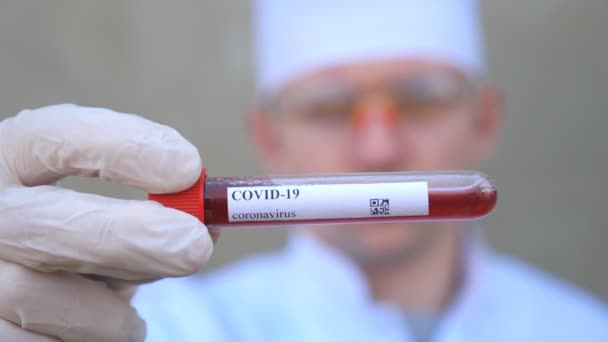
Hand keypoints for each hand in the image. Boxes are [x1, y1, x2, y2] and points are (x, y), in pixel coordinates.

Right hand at [0, 104, 212, 340]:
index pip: (52, 137)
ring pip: (34, 296)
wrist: (18, 280)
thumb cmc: (75, 241)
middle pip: (43, 224)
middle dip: (130, 238)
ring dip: (106, 313)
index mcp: (10, 162)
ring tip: (128, 319)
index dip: (122, 147)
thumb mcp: (104, 211)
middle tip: (194, 247)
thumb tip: (208, 223)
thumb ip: (150, 210)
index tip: (189, 166)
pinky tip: (97, 334)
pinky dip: (83, 341)